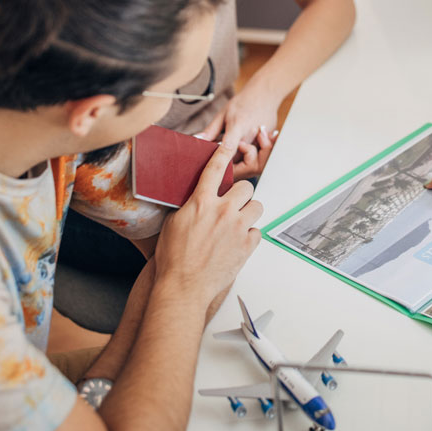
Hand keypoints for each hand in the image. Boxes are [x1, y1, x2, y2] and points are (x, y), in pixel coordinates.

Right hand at [151, 145, 262, 305]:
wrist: (184, 285)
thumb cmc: (174, 258)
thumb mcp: (174, 224)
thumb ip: (190, 207)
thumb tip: (197, 200)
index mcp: (201, 202)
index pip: (214, 169)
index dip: (223, 153)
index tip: (228, 145)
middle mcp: (222, 211)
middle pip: (247, 187)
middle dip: (242, 194)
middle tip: (235, 204)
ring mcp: (237, 228)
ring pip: (258, 206)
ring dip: (250, 213)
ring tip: (239, 223)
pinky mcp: (247, 245)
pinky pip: (258, 232)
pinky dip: (250, 236)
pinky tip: (238, 243)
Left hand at [197, 93, 280, 179]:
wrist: (266, 94)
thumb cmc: (243, 102)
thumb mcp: (223, 113)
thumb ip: (211, 130)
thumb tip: (197, 140)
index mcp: (238, 127)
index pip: (227, 150)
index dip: (219, 160)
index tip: (210, 166)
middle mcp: (251, 136)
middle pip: (237, 161)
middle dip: (228, 166)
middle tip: (218, 163)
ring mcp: (260, 141)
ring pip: (247, 162)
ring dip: (238, 163)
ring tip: (231, 157)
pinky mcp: (267, 144)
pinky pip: (256, 157)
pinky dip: (246, 157)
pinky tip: (242, 151)